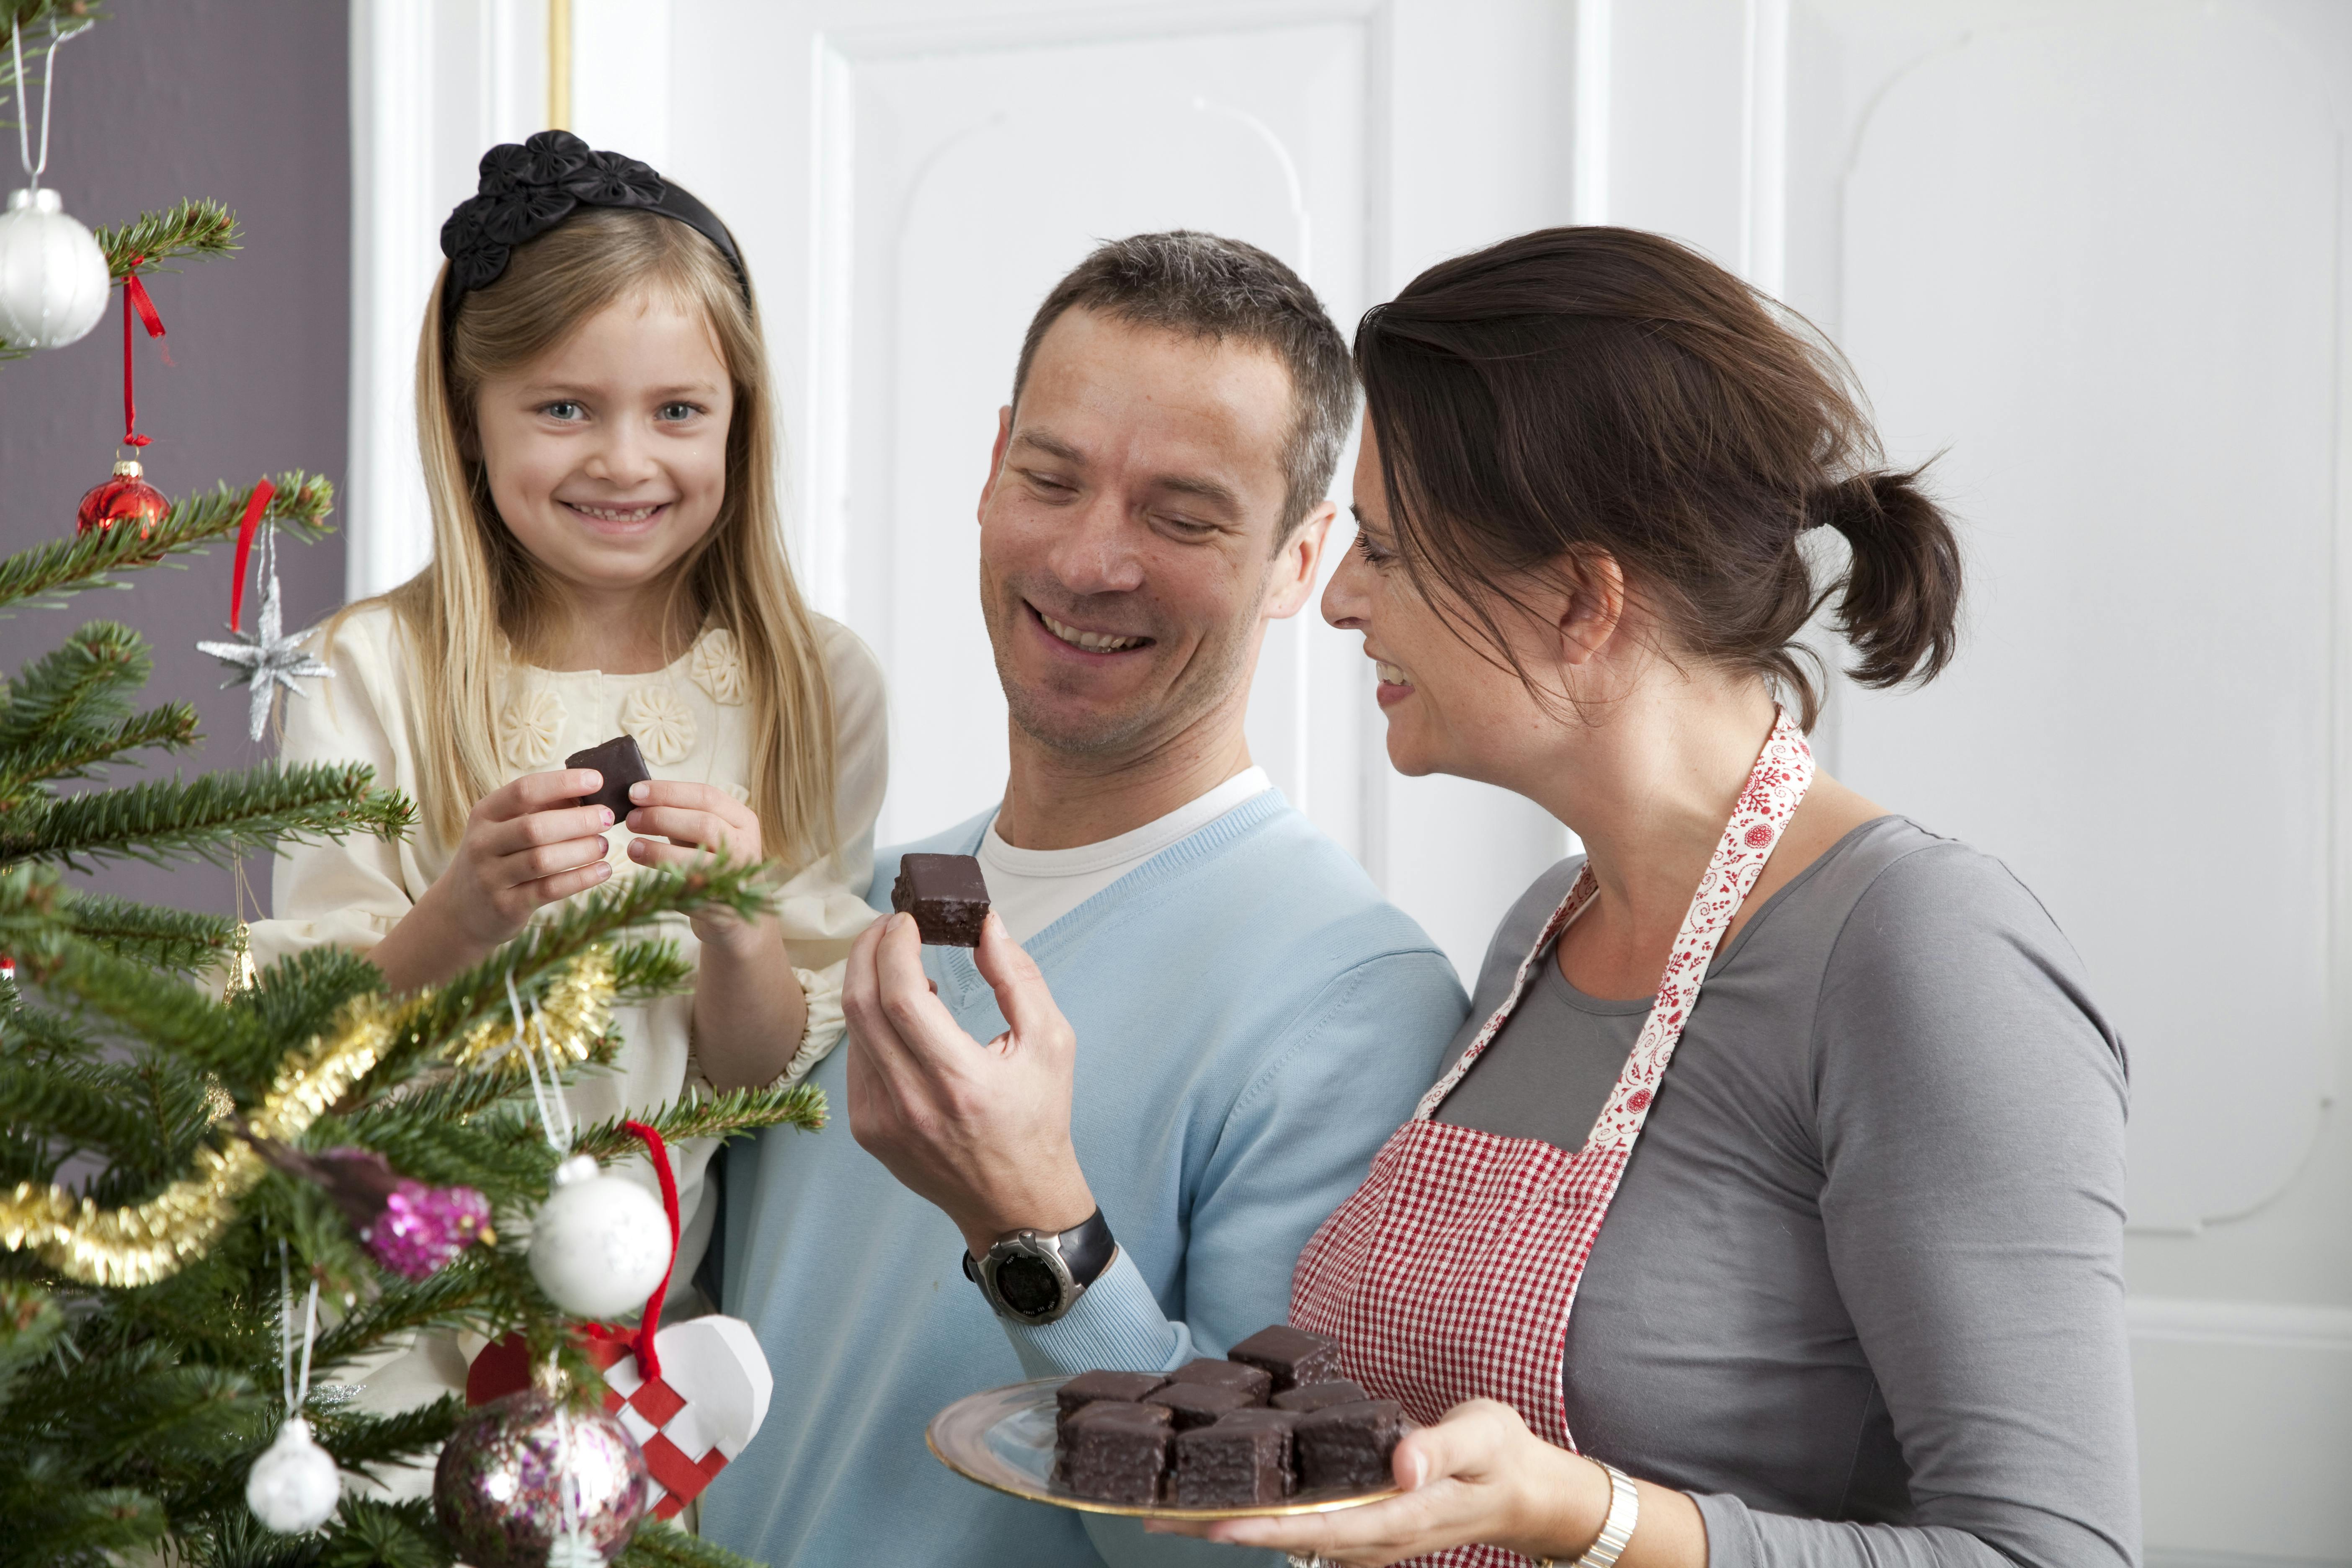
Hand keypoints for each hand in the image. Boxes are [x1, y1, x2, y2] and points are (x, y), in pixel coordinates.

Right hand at [381, 769, 615, 986]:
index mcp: (485, 814)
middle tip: (608, 818)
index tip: (596, 780)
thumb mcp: (507, 826)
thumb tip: (590, 792)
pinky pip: (549, 890)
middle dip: (578, 820)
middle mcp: (483, 843)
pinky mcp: (506, 906)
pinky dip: (581, 878)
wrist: (461, 908)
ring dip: (581, 850)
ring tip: (603, 845)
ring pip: (542, 860)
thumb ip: (543, 808)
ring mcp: (491, 877)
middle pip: (535, 827)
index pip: (524, 790)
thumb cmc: (498, 856)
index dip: (562, 783)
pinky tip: (603, 870)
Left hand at [621, 780, 769, 947]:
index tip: (635, 792)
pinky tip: (643, 867)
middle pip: (703, 822)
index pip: (707, 795)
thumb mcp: (704, 834)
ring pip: (698, 854)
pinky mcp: (723, 904)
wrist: (734, 913)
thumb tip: (638, 795)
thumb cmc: (711, 863)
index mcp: (743, 820)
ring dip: (658, 849)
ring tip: (632, 846)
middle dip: (661, 817)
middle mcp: (746, 845)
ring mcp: (736, 876)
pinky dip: (663, 875)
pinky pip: (689, 886)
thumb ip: (681, 814)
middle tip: (631, 820)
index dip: (668, 791)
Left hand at [843, 910, 1095, 1257]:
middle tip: (888, 925)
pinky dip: (872, 1025)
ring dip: (869, 984)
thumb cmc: (1038, 1120)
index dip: (894, 948)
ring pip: (854, 1031)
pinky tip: (902, 1018)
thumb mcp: (1051, 1043)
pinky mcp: (867, 1130)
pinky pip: (857, 1059)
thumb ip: (1018, 978)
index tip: (907, 920)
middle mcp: (913, 1103)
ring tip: (901, 967)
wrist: (1015, 1202)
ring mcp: (882, 1121)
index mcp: (961, 1081)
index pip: (902, 998)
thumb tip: (986, 924)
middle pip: (860, 1006)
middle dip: (867, 951)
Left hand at [1145, 1400, 1612, 1565]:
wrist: (1526, 1492)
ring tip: (1166, 1510)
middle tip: (1151, 1515)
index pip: (1319, 1527)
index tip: (1211, 1523)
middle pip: (1285, 1539)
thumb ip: (1441, 1447)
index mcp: (1399, 1516)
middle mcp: (1373, 1538)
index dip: (1263, 1528)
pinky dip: (1259, 1513)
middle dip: (1218, 1529)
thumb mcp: (1483, 1435)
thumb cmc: (1501, 1455)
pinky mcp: (1361, 1526)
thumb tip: (1400, 1466)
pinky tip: (1226, 1496)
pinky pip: (1301, 1525)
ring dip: (1229, 1523)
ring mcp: (1365, 1538)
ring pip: (1286, 1536)